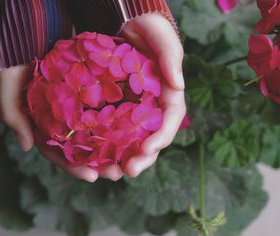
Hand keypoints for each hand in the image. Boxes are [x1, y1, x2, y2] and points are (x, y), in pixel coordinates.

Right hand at [0, 65, 122, 181]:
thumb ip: (13, 116)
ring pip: (97, 137)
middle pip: (83, 152)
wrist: (30, 37)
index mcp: (44, 129)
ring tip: (129, 161)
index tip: (91, 177)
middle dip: (99, 166)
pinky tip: (132, 134)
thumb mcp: (8, 87)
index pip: (59, 155)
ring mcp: (76, 113)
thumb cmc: (16, 63)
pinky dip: (117, 126)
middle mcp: (62, 125)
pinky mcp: (90, 98)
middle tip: (117, 173)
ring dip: (113, 151)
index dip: (74, 167)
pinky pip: (105, 115)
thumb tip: (26, 147)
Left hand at [121, 13, 185, 176]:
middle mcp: (154, 104)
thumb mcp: (160, 35)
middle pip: (154, 136)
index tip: (147, 149)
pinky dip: (112, 144)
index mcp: (168, 92)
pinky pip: (118, 129)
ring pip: (136, 138)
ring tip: (114, 171)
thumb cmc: (147, 26)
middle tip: (129, 171)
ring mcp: (137, 106)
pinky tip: (100, 155)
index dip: (162, 137)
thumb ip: (171, 57)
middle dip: (144, 157)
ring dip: (127, 157)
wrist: (126, 19)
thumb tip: (178, 85)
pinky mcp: (120, 106)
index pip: (170, 120)